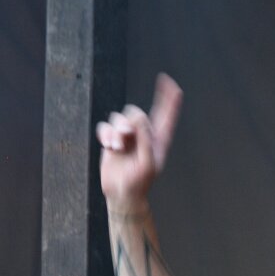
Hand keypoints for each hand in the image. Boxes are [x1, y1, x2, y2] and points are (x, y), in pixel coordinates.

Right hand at [96, 73, 182, 209]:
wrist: (122, 194)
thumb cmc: (139, 183)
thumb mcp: (147, 162)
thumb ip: (145, 138)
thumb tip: (138, 117)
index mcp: (158, 140)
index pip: (165, 115)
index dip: (168, 98)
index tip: (167, 81)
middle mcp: (143, 135)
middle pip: (135, 112)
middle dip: (128, 122)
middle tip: (126, 137)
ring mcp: (127, 137)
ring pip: (118, 118)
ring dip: (116, 132)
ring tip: (117, 148)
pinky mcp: (112, 141)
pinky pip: (105, 127)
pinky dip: (106, 134)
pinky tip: (109, 146)